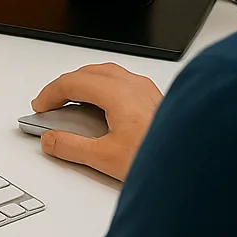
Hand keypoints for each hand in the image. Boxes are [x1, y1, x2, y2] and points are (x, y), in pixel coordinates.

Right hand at [32, 63, 162, 180]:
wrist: (197, 164)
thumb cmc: (162, 159)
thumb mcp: (105, 159)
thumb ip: (71, 147)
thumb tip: (51, 140)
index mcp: (118, 94)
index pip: (74, 82)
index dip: (51, 93)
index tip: (40, 107)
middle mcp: (135, 86)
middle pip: (91, 72)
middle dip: (67, 85)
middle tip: (52, 102)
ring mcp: (148, 90)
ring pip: (109, 74)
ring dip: (87, 84)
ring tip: (74, 103)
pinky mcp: (157, 100)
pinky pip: (124, 83)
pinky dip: (105, 89)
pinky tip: (105, 109)